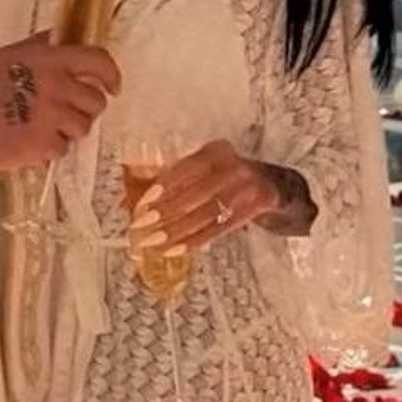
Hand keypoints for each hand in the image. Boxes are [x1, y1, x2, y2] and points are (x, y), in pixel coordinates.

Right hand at [0, 34, 119, 176]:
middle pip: (96, 101)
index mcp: (50, 59)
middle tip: (63, 111)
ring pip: (83, 127)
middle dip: (84, 108)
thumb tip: (67, 38)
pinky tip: (28, 140)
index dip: (111, 75)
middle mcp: (56, 86)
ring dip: (67, 129)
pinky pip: (64, 148)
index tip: (112, 85)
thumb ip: (44, 46)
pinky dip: (50, 148)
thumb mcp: (11, 55)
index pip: (99, 60)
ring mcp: (52, 117)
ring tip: (40, 126)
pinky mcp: (45, 145)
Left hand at [129, 139, 313, 252]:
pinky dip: (194, 242)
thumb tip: (129, 201)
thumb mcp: (205, 168)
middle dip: (166, 212)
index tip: (143, 203)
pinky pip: (218, 230)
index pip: (187, 168)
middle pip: (196, 194)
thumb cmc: (224, 176)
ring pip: (206, 215)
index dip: (164, 186)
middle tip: (142, 226)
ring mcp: (247, 189)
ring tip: (153, 243)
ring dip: (177, 232)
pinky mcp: (254, 209)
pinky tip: (174, 250)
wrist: (272, 184)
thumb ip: (172, 181)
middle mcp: (234, 168)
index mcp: (216, 151)